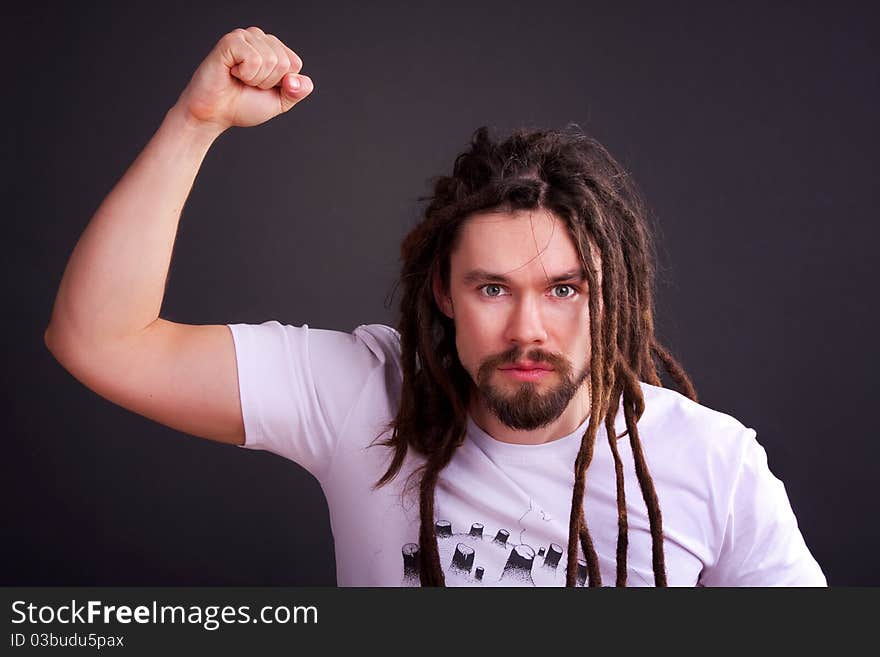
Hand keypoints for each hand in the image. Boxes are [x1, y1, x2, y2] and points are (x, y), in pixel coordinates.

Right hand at [175, 27, 312, 132]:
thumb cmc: (243, 105)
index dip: (281, 85)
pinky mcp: (230, 41)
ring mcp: (244, 37)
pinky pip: (254, 59)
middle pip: (284, 62)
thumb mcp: (280, 102)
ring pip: (270, 60)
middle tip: (248, 84)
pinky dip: (245, 74)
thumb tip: (297, 80)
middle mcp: (259, 38)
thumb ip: (298, 91)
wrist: (215, 115)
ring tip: (239, 79)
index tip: (262, 88)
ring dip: (255, 80)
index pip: (295, 64)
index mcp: (273, 49)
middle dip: (268, 83)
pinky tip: (232, 72)